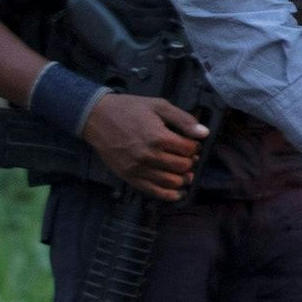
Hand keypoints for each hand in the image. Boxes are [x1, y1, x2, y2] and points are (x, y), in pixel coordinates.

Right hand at [84, 94, 206, 202]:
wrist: (96, 117)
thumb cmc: (128, 109)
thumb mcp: (159, 106)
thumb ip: (183, 119)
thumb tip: (204, 133)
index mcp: (158, 137)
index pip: (188, 150)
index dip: (195, 147)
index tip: (192, 144)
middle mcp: (148, 156)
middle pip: (182, 167)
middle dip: (190, 161)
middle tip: (189, 156)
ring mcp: (138, 169)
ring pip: (171, 182)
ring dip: (184, 178)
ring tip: (186, 172)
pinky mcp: (129, 177)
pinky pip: (154, 192)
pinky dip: (170, 194)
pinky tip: (178, 191)